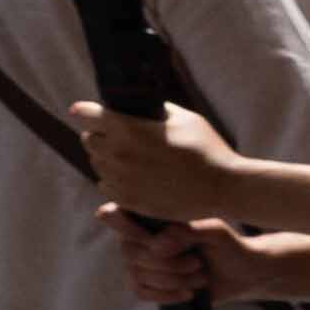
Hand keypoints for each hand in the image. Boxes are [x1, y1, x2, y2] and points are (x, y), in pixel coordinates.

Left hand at [69, 100, 244, 223]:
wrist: (225, 188)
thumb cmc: (208, 150)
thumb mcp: (185, 118)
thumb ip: (156, 111)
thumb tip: (141, 108)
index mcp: (128, 129)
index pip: (86, 114)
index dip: (85, 110)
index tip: (84, 111)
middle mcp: (118, 154)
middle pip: (87, 139)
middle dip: (99, 134)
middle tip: (116, 136)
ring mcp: (121, 180)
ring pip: (96, 164)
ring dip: (107, 158)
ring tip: (129, 158)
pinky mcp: (129, 200)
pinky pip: (106, 186)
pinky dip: (114, 179)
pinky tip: (133, 177)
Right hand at [97, 203, 273, 304]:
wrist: (241, 273)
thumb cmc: (227, 244)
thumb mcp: (214, 231)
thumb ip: (186, 231)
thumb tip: (157, 245)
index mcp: (148, 216)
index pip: (111, 215)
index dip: (127, 228)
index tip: (157, 238)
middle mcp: (136, 238)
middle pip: (130, 251)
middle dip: (168, 262)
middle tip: (198, 262)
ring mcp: (139, 263)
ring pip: (138, 273)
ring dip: (174, 279)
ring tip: (200, 276)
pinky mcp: (147, 285)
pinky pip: (141, 292)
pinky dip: (167, 295)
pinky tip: (189, 293)